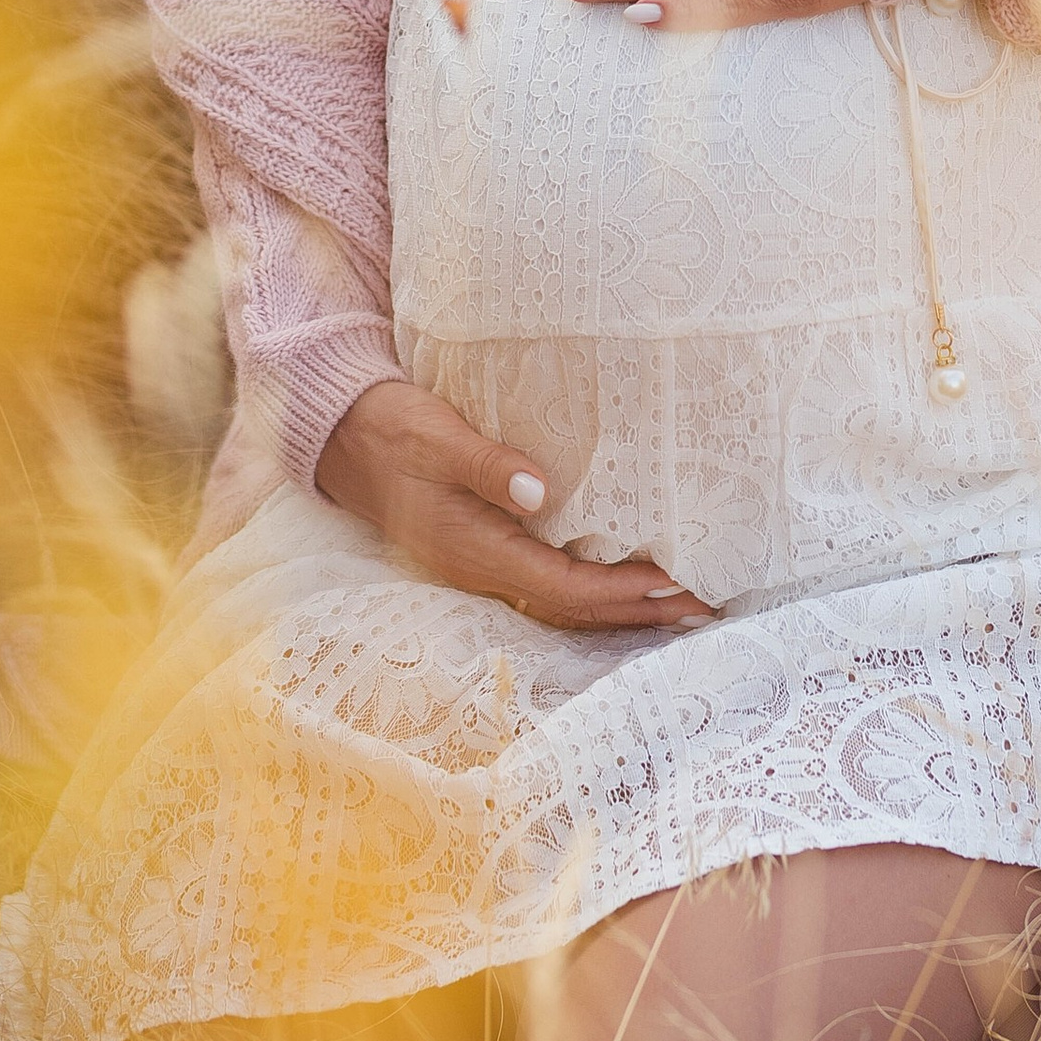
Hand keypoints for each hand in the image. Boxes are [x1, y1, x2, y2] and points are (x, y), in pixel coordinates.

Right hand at [313, 377, 715, 629]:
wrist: (339, 435)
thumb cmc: (390, 429)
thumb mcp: (436, 437)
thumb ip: (487, 465)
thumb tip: (542, 492)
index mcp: (472, 549)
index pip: (562, 585)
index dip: (620, 590)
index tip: (673, 584)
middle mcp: (480, 570)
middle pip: (571, 606)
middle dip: (636, 611)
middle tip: (701, 607)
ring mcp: (479, 565)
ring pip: (562, 601)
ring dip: (619, 607)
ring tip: (677, 606)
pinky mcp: (482, 549)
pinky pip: (548, 583)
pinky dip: (591, 588)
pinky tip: (620, 582)